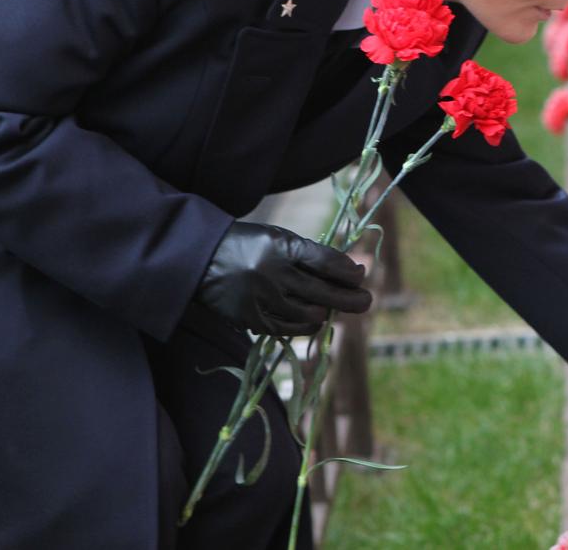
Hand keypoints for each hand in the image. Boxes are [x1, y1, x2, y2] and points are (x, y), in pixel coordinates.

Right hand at [195, 222, 372, 335]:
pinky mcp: (251, 318)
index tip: (360, 276)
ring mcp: (261, 299)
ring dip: (327, 313)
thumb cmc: (249, 245)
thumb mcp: (278, 239)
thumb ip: (312, 255)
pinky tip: (314, 319)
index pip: (325, 262)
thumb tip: (351, 272)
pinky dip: (306, 325)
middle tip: (366, 301)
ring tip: (332, 308)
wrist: (201, 259)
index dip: (348, 272)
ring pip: (309, 315)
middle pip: (322, 292)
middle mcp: (272, 273)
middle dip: (351, 299)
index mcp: (280, 247)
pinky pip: (289, 329)